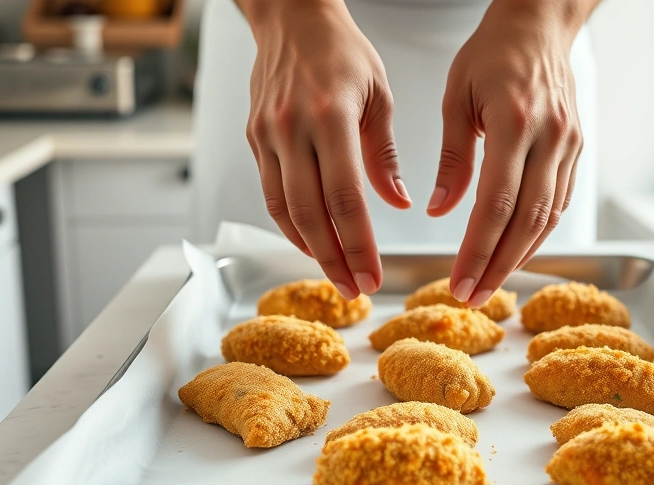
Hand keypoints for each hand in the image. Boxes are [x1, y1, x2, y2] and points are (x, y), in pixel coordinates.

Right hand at [238, 0, 410, 299]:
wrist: (292, 18)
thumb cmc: (341, 51)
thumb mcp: (378, 95)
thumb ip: (384, 154)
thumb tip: (399, 202)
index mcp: (330, 114)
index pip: (345, 196)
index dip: (358, 243)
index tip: (372, 274)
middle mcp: (292, 127)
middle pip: (310, 213)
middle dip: (334, 259)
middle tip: (354, 288)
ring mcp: (267, 134)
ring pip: (285, 210)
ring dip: (311, 249)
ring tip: (336, 274)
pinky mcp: (255, 138)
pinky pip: (271, 193)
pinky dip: (290, 225)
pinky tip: (311, 243)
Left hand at [429, 0, 596, 307]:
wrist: (540, 25)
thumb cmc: (493, 54)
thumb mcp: (457, 97)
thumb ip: (452, 157)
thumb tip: (441, 209)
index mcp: (515, 122)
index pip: (496, 203)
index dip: (477, 250)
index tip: (458, 281)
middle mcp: (550, 137)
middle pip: (526, 220)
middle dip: (498, 266)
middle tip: (473, 296)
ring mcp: (568, 145)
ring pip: (548, 217)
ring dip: (519, 257)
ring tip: (491, 284)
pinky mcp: (576, 150)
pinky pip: (559, 202)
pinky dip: (538, 233)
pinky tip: (515, 252)